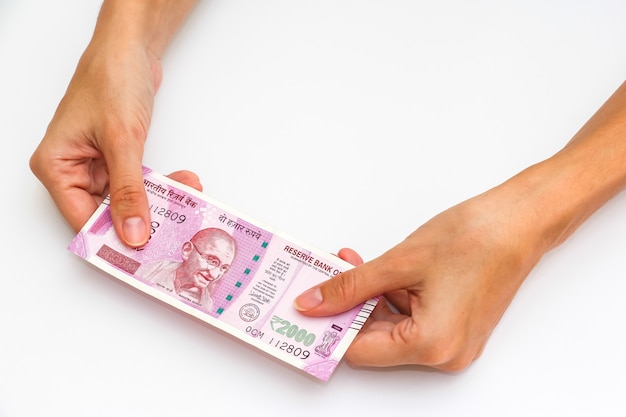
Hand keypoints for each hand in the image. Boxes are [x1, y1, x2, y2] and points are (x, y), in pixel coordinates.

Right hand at [30, 35, 199, 244]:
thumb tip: (132, 233)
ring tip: (187, 195)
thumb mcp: (122, 141)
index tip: (145, 255)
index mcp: (56, 167)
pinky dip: (161, 184)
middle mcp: (72, 170)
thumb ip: (129, 191)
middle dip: (144, 218)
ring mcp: (95, 165)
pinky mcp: (117, 157)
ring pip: (128, 199)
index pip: (82, 220)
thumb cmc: (112, 80)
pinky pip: (139, 182)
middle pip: (107, 213)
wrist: (130, 48)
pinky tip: (183, 182)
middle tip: (175, 228)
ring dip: (159, 199)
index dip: (113, 239)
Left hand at [296, 189, 545, 370]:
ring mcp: (451, 342)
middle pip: (375, 339)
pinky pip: (409, 319)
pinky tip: (374, 271)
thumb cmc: (474, 239)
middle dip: (348, 306)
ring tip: (349, 264)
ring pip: (390, 326)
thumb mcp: (398, 262)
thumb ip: (351, 287)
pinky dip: (389, 296)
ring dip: (367, 297)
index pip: (360, 351)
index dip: (330, 328)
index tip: (308, 309)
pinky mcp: (454, 326)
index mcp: (432, 345)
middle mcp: (444, 354)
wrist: (519, 222)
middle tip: (325, 278)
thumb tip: (315, 304)